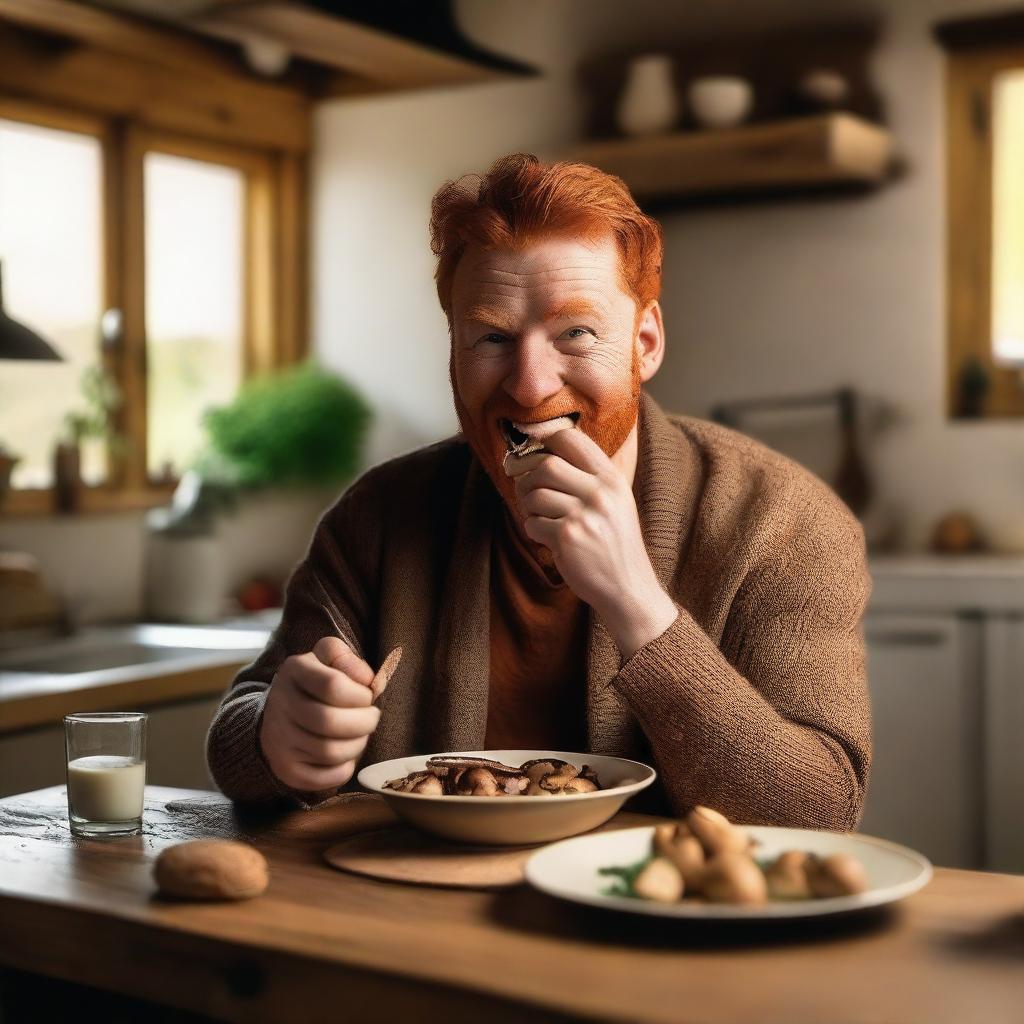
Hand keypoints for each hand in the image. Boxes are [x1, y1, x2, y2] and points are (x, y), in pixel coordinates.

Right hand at [259, 636, 380, 791]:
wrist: (280, 713)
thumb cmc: (317, 682)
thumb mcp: (328, 657)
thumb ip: (348, 659)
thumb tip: (367, 680)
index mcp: (294, 670)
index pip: (333, 685)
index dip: (360, 694)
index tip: (367, 696)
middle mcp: (280, 705)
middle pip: (329, 721)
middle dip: (364, 722)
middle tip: (371, 718)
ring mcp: (278, 740)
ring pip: (329, 751)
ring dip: (357, 745)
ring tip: (360, 735)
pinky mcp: (285, 768)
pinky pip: (324, 778)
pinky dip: (345, 769)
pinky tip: (346, 755)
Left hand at [507, 428, 677, 659]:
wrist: (628, 587)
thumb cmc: (614, 544)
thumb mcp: (615, 502)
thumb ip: (588, 478)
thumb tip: (540, 454)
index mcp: (612, 478)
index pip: (570, 438)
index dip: (546, 445)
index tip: (538, 459)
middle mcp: (600, 492)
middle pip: (546, 464)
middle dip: (529, 479)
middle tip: (529, 494)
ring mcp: (583, 514)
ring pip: (534, 493)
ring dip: (528, 507)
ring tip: (540, 518)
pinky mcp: (567, 537)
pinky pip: (532, 522)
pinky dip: (532, 530)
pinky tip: (547, 538)